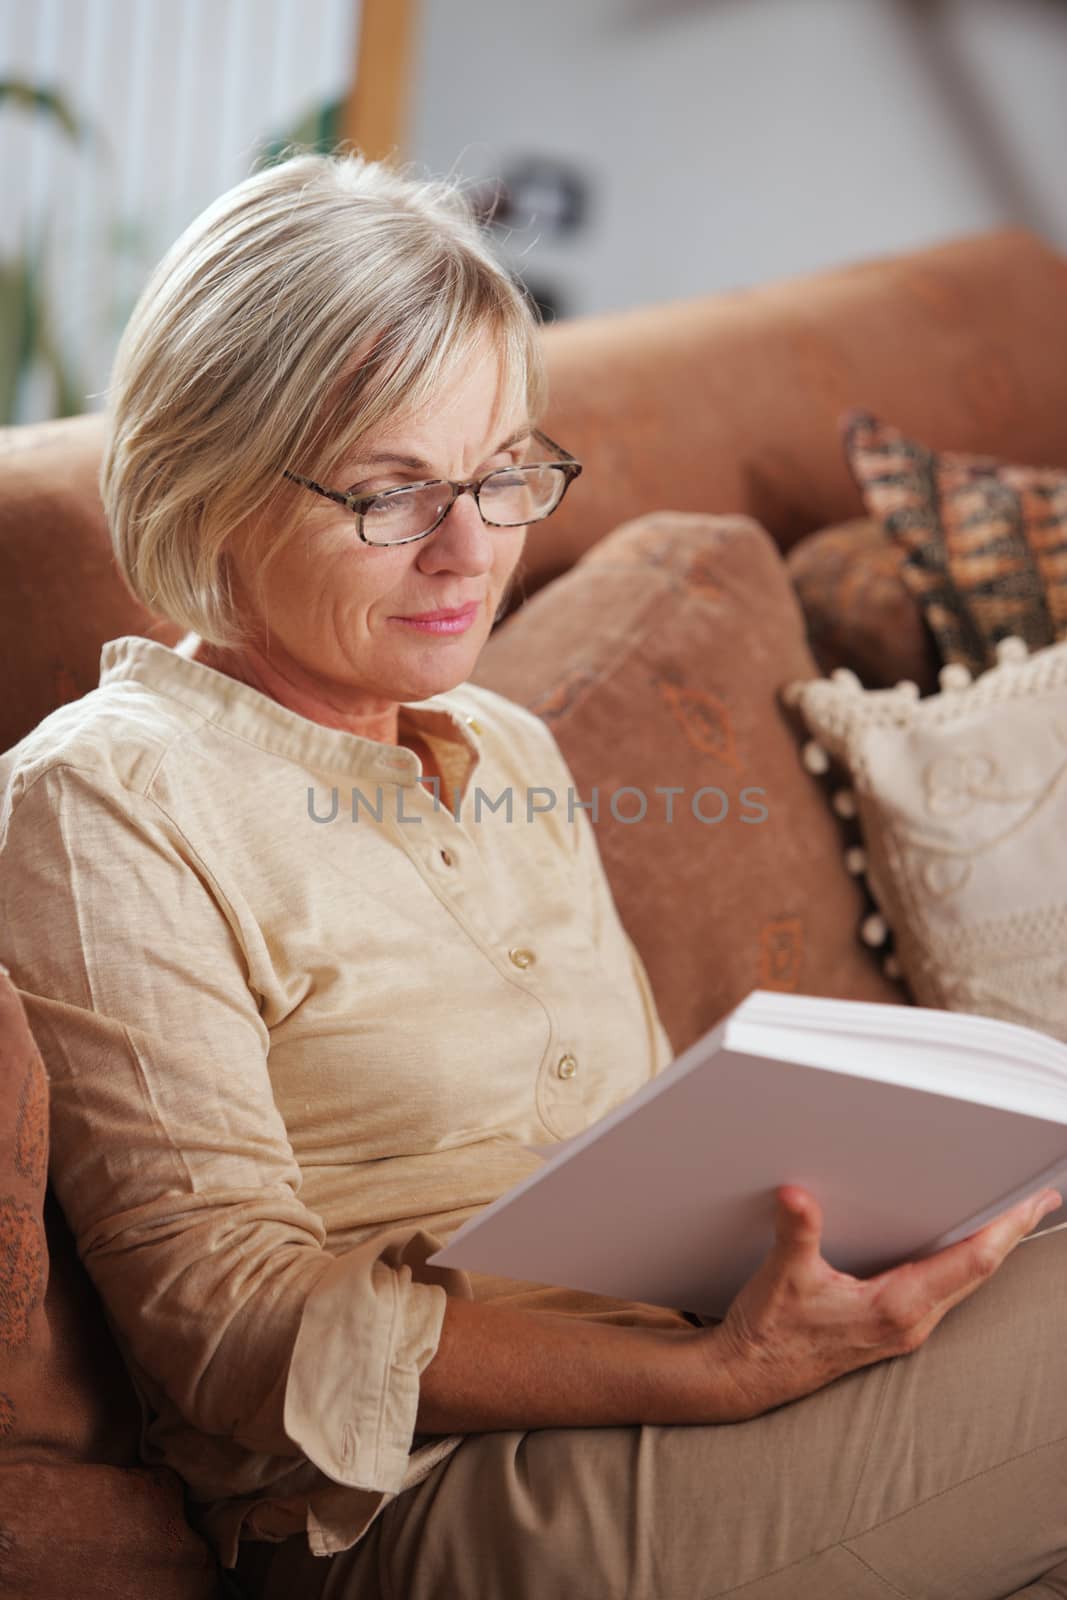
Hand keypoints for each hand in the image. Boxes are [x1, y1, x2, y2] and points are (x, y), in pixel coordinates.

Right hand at [703, 1183, 1062, 1421]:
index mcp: (896, 1308)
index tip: (1032, 1203)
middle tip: (1038, 1199)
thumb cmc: (769, 1335)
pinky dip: (963, 1263)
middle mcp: (910, 1322)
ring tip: (1010, 1218)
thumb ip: (796, 1232)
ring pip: (964, 1284)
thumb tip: (797, 1196)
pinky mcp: (891, 1328)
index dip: (1005, 1230)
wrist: (748, 1376)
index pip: (970, 1263)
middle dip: (1011, 1234)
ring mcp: (904, 1328)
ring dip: (990, 1249)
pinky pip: (944, 1291)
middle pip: (978, 1272)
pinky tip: (960, 1248)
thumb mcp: (782, 1276)